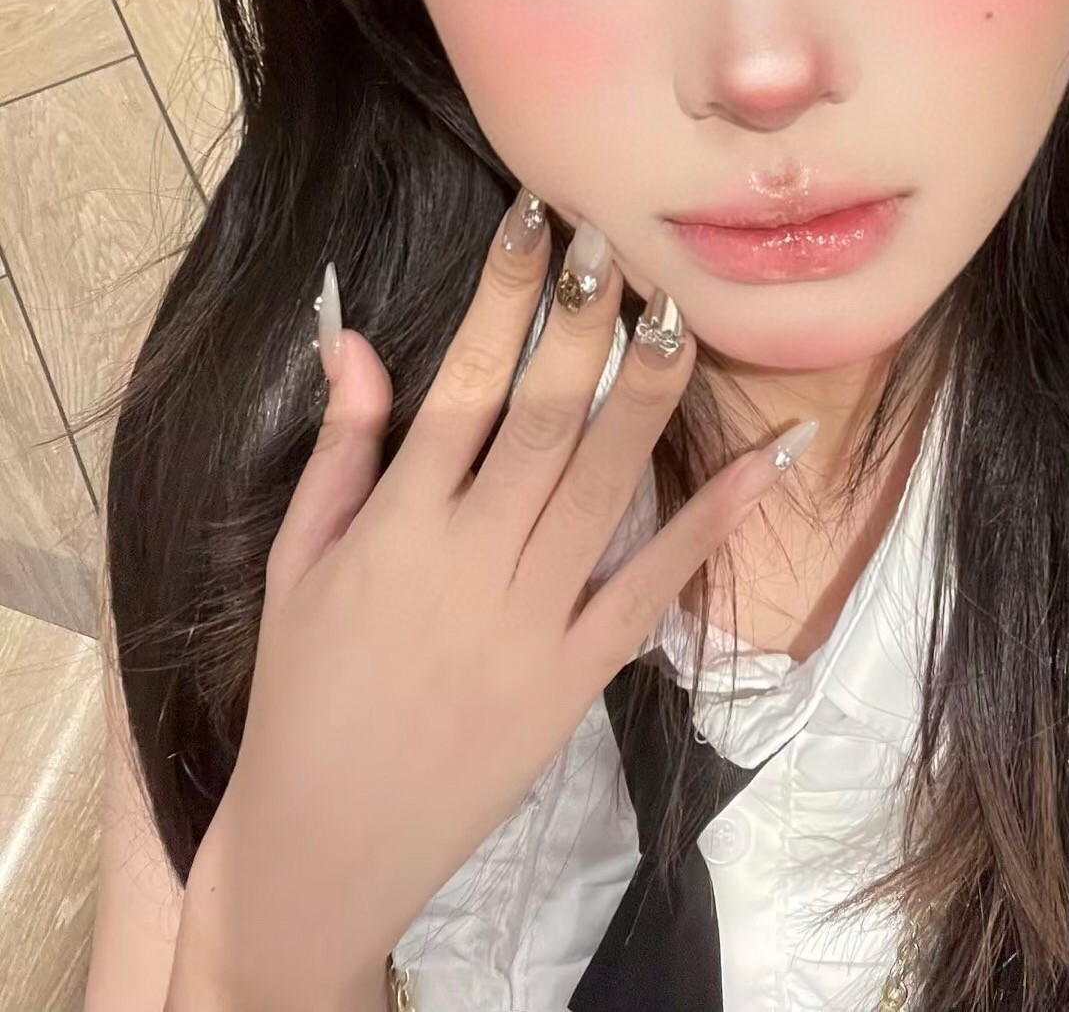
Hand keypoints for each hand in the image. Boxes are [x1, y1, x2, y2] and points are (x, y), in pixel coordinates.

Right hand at [183, 194, 805, 1006]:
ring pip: (606, 486)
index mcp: (395, 525)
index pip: (460, 384)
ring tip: (682, 313)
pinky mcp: (579, 677)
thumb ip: (338, 449)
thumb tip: (351, 338)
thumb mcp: (297, 564)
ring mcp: (533, 621)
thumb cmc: (300, 694)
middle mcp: (471, 561)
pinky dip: (716, 520)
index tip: (537, 220)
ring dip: (648, 395)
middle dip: (585, 322)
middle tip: (619, 240)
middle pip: (546, 419)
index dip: (503, 295)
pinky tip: (770, 457)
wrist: (323, 847)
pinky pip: (655, 587)